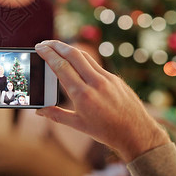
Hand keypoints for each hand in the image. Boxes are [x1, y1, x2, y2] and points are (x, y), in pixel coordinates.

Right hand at [35, 40, 169, 161]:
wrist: (137, 133)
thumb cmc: (107, 132)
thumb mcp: (78, 125)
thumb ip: (56, 115)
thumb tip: (38, 111)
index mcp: (82, 95)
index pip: (61, 66)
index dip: (48, 54)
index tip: (39, 47)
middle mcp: (95, 83)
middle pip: (72, 55)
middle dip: (56, 45)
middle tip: (44, 42)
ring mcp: (107, 78)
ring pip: (84, 56)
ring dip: (68, 49)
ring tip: (56, 47)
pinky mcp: (115, 78)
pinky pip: (95, 64)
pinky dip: (82, 59)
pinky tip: (75, 60)